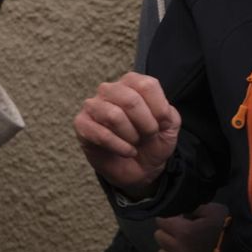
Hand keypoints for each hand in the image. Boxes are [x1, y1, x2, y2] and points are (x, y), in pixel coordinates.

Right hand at [74, 71, 181, 195]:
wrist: (140, 168)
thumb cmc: (152, 141)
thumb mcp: (169, 126)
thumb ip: (168, 113)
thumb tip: (155, 113)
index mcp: (131, 84)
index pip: (147, 85)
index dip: (159, 109)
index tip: (161, 124)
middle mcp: (109, 90)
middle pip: (130, 100)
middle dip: (146, 125)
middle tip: (148, 136)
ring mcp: (92, 106)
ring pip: (113, 116)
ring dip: (131, 136)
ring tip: (134, 142)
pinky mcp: (82, 125)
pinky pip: (101, 134)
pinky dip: (120, 147)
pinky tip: (127, 151)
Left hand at [154, 202, 226, 251]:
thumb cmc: (229, 232)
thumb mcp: (214, 211)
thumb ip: (194, 208)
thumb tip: (182, 211)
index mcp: (183, 231)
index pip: (161, 221)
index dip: (168, 218)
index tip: (176, 219)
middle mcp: (178, 249)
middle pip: (159, 237)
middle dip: (167, 232)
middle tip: (179, 232)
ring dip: (169, 249)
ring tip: (180, 246)